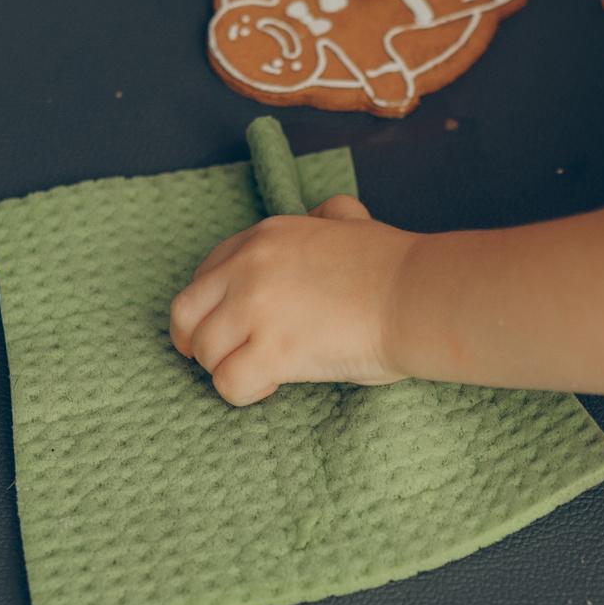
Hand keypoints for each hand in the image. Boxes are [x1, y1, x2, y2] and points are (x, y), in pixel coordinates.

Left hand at [169, 195, 420, 404]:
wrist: (417, 295)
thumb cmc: (394, 267)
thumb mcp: (352, 221)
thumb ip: (327, 215)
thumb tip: (324, 212)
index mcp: (264, 237)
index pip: (206, 272)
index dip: (210, 304)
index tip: (224, 323)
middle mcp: (249, 268)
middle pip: (186, 311)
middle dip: (193, 339)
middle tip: (215, 357)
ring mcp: (255, 309)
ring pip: (203, 351)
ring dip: (224, 368)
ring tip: (256, 374)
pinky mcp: (271, 351)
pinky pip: (227, 382)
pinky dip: (242, 392)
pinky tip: (269, 388)